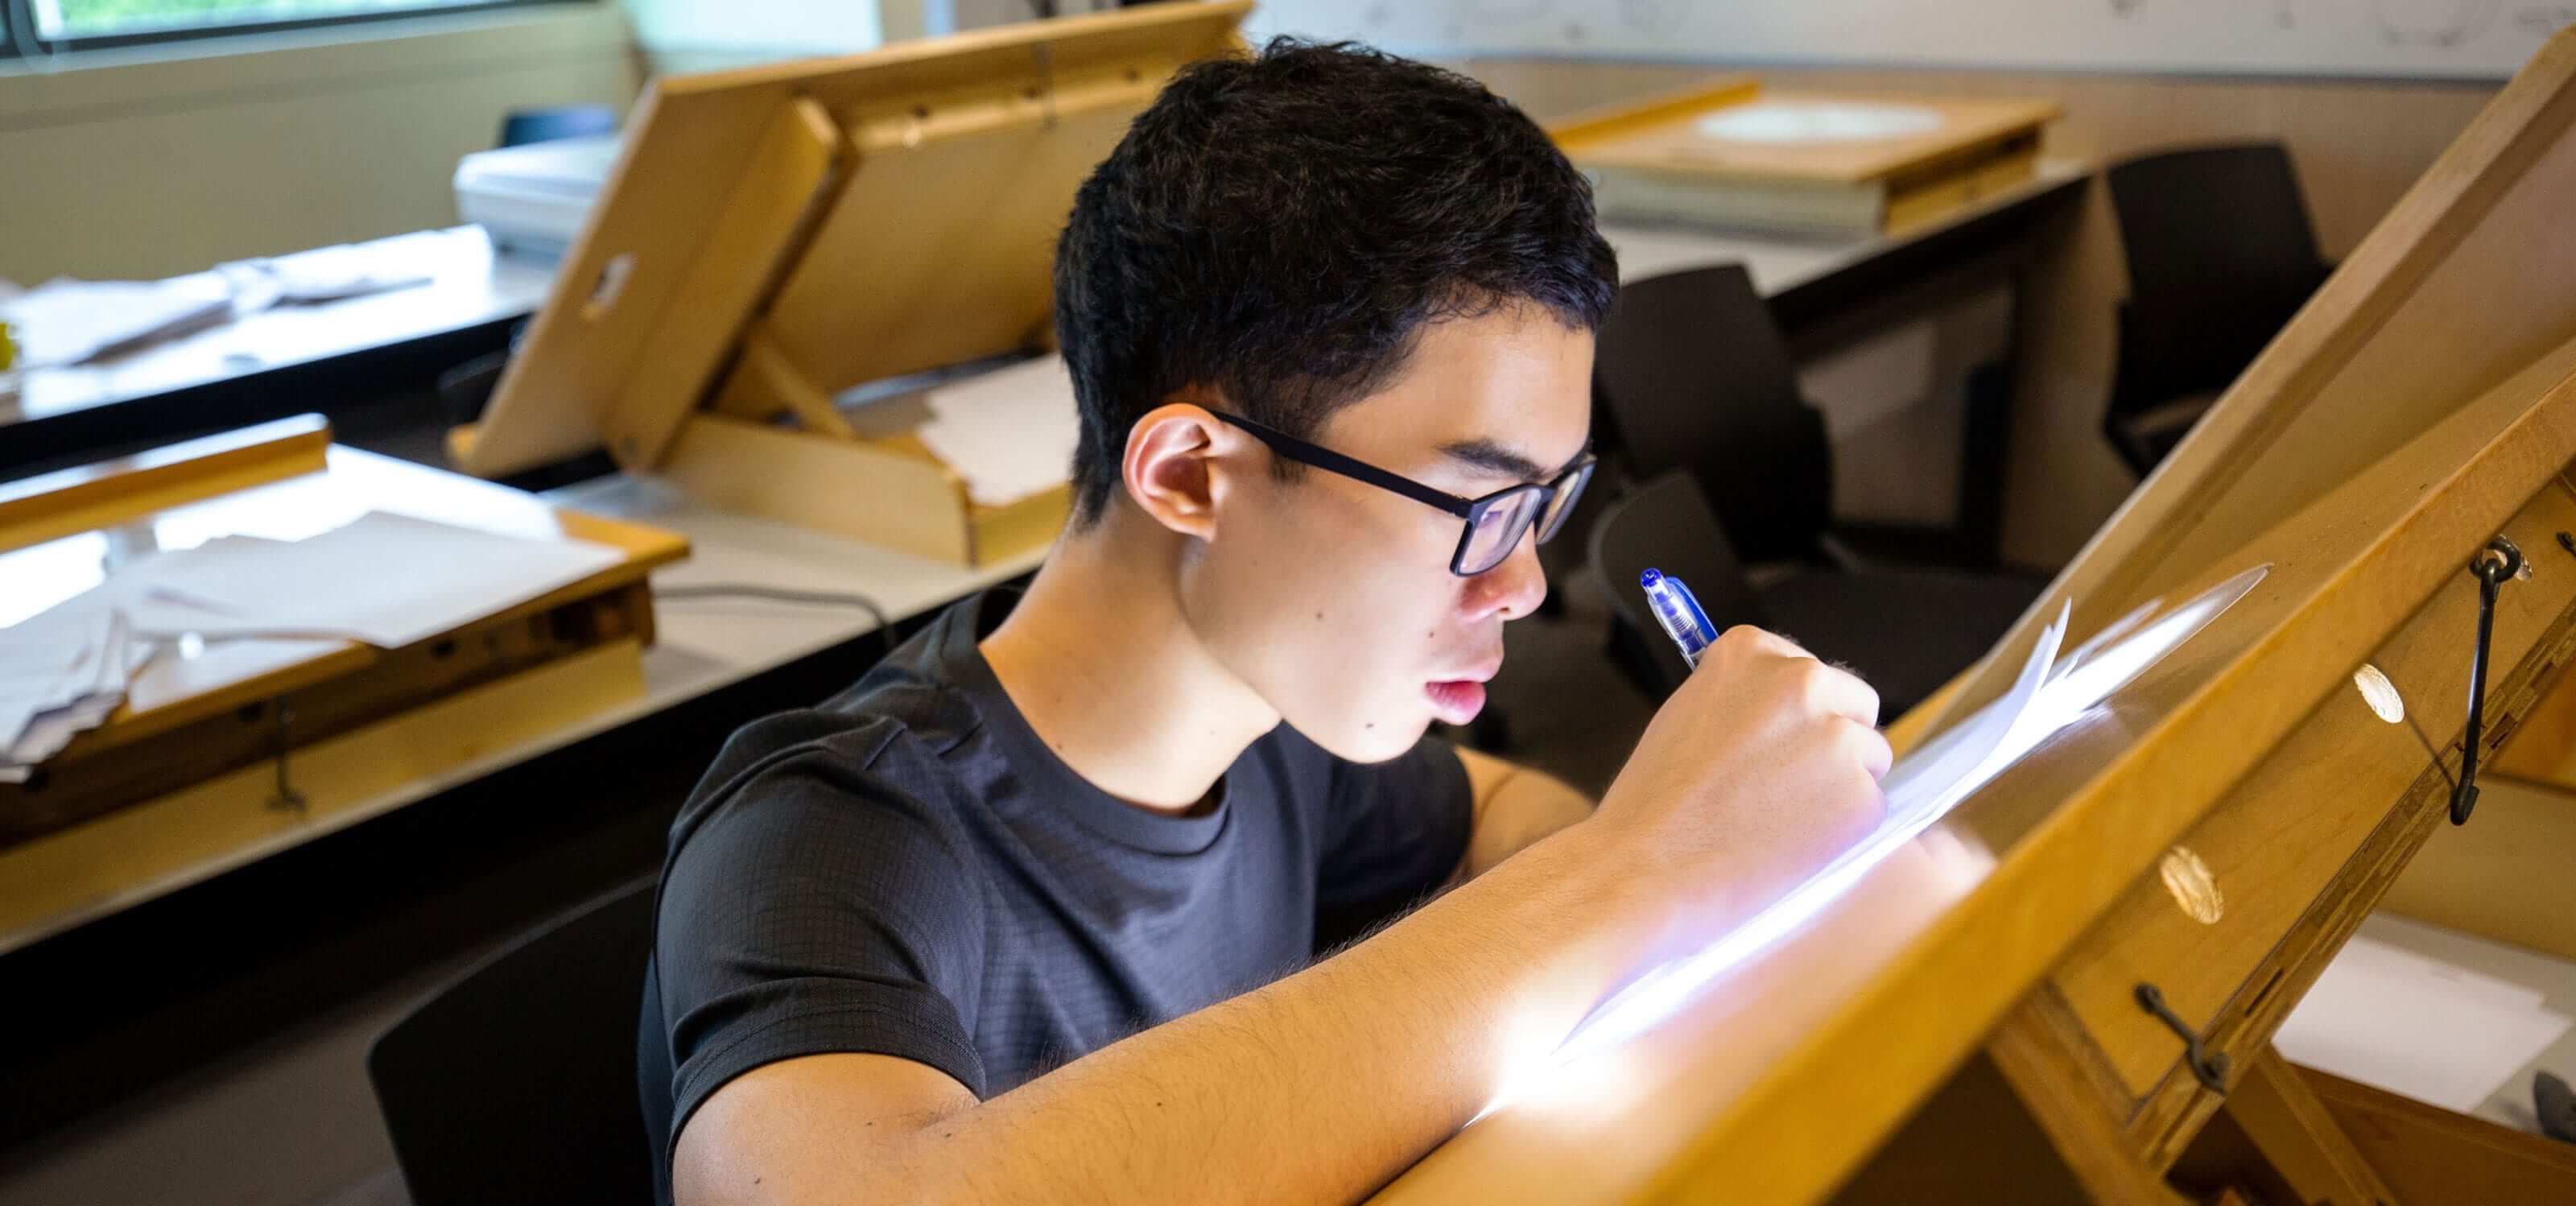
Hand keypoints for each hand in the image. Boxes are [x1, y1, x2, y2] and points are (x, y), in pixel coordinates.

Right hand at [1588, 625, 1891, 928]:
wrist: (1642, 870)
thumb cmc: (1653, 804)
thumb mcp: (1689, 715)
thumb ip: (1744, 702)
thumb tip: (1793, 715)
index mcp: (1752, 651)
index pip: (1808, 670)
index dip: (1795, 716)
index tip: (1771, 746)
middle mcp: (1801, 680)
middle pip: (1856, 703)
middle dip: (1833, 742)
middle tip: (1786, 788)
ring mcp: (1837, 738)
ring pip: (1870, 757)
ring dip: (1840, 787)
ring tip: (1779, 822)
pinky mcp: (1861, 797)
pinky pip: (1870, 808)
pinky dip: (1842, 832)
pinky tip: (1789, 847)